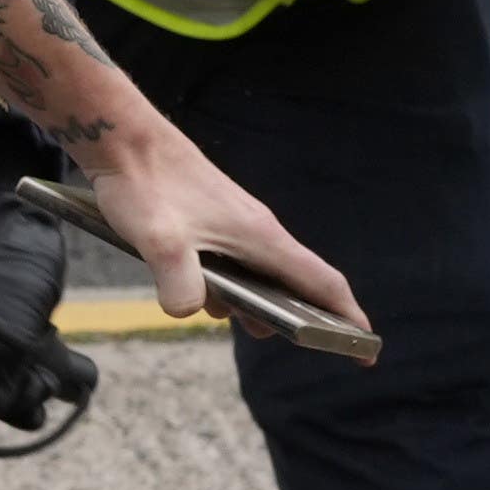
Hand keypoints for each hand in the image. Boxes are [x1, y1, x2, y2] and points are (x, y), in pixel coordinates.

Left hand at [69, 127, 366, 343]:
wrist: (123, 138)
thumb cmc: (146, 183)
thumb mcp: (160, 243)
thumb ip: (180, 285)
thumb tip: (190, 311)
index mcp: (261, 238)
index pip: (323, 284)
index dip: (348, 318)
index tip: (365, 351)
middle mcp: (256, 231)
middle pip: (292, 285)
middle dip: (290, 318)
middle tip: (273, 335)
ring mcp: (234, 225)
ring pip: (257, 275)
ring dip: (249, 302)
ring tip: (228, 316)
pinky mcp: (210, 221)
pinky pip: (232, 262)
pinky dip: (224, 284)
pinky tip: (194, 290)